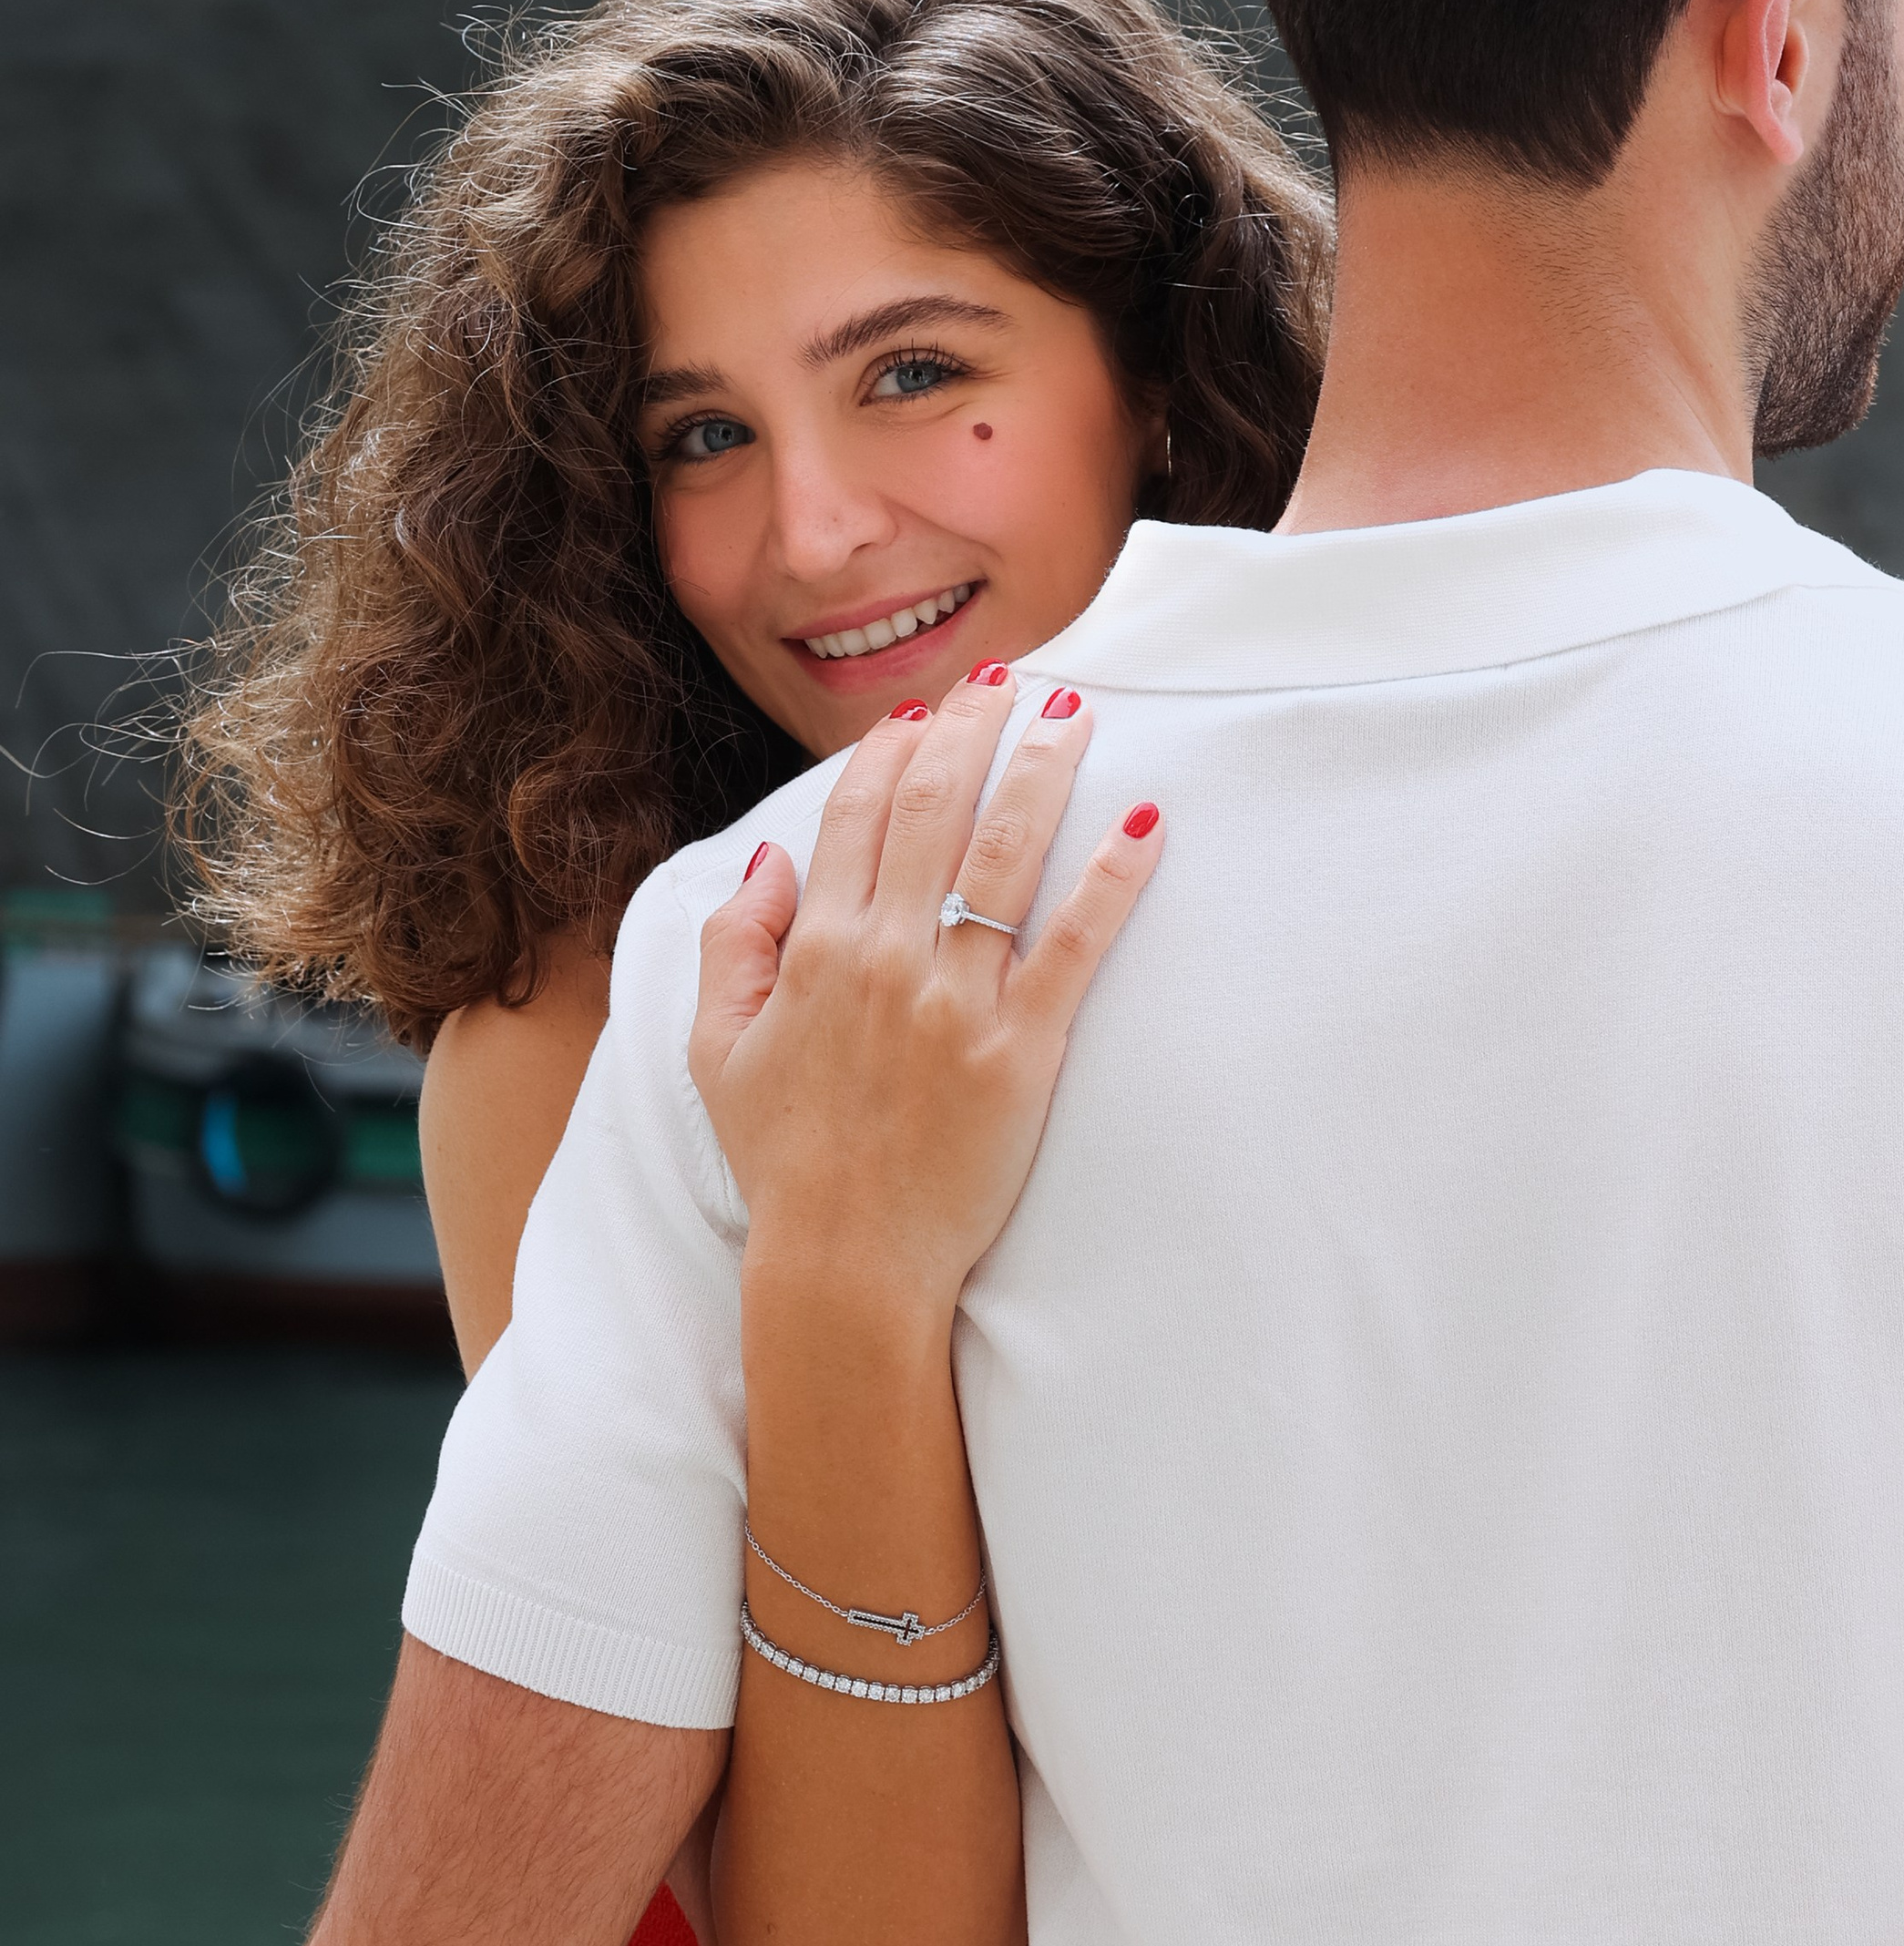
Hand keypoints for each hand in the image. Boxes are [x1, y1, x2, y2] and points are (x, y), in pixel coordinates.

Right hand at [689, 668, 1161, 1320]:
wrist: (844, 1263)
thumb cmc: (784, 1161)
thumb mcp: (715, 1050)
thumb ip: (732, 946)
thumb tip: (770, 861)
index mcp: (815, 951)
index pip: (857, 815)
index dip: (893, 751)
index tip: (929, 714)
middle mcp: (886, 958)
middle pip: (936, 808)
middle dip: (977, 730)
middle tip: (1013, 682)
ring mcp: (956, 1001)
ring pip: (1008, 853)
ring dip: (1046, 770)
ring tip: (1077, 713)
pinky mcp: (1022, 1050)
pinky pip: (1075, 946)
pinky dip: (1111, 880)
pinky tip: (1145, 827)